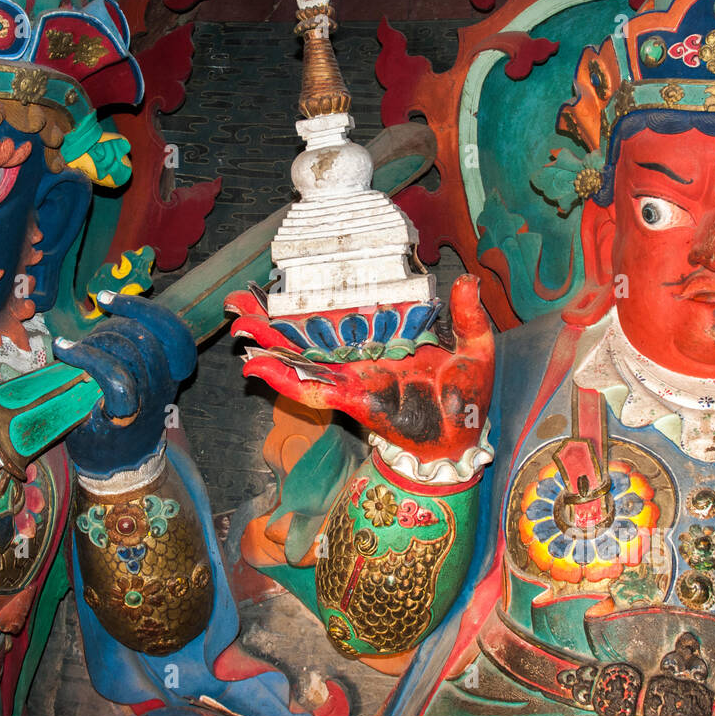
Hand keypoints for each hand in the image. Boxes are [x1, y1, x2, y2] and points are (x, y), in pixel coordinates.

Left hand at [53, 292, 195, 477]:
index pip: (174, 331)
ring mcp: (147, 401)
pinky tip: (64, 349)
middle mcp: (164, 384)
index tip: (107, 299)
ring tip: (73, 351)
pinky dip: (84, 357)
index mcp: (171, 372)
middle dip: (107, 328)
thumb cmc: (117, 417)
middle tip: (86, 341)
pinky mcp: (125, 415)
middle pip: (142, 334)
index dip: (144, 309)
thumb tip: (110, 314)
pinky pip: (114, 376)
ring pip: (126, 350)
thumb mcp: (135, 379)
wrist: (115, 468)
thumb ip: (132, 349)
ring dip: (92, 342)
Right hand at [226, 275, 494, 463]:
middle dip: (275, 318)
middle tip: (240, 299)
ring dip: (270, 344)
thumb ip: (467, 315)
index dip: (318, 296)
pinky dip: (285, 379)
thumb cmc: (468, 396)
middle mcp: (363, 358)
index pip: (346, 312)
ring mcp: (355, 379)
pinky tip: (258, 367)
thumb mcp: (474, 347)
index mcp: (387, 340)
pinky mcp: (353, 400)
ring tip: (240, 325)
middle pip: (311, 333)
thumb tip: (464, 279)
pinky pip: (314, 389)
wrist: (466, 438)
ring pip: (303, 358)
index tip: (291, 277)